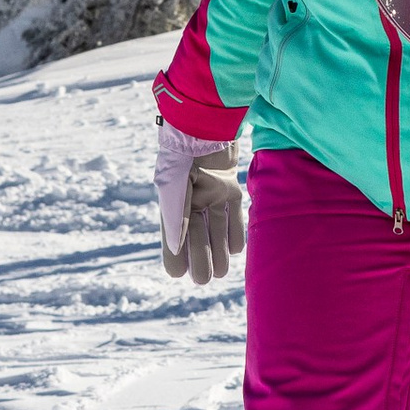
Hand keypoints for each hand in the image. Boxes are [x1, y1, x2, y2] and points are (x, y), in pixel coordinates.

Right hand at [157, 125, 245, 283]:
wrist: (205, 129)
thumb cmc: (183, 159)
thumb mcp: (174, 190)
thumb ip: (174, 220)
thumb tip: (175, 250)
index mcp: (174, 204)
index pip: (173, 237)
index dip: (175, 255)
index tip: (178, 274)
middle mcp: (193, 202)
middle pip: (197, 237)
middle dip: (200, 258)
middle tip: (204, 280)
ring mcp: (212, 195)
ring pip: (217, 229)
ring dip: (218, 250)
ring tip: (221, 272)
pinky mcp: (231, 189)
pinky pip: (234, 215)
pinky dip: (235, 232)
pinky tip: (235, 249)